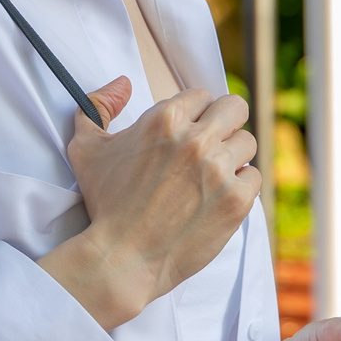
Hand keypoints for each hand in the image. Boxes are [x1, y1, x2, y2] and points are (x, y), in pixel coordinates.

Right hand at [40, 78, 259, 329]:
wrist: (122, 257)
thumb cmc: (105, 204)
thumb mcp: (86, 149)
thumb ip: (98, 107)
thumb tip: (122, 83)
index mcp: (164, 119)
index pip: (201, 96)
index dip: (196, 113)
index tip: (190, 132)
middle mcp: (195, 139)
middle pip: (236, 108)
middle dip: (226, 122)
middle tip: (213, 144)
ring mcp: (219, 170)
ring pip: (248, 142)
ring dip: (233, 156)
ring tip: (214, 175)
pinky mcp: (236, 200)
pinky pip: (254, 177)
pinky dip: (241, 186)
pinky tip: (220, 197)